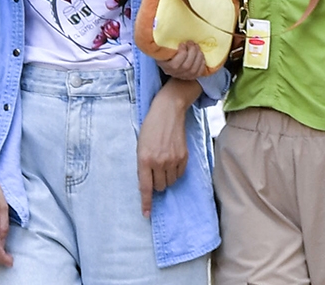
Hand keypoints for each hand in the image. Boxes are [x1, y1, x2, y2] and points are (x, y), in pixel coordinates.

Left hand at [137, 86, 191, 215]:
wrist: (168, 111)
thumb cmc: (150, 129)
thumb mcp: (140, 148)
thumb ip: (143, 166)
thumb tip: (149, 184)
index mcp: (144, 160)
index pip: (145, 188)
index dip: (146, 203)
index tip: (146, 214)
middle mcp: (159, 162)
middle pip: (159, 187)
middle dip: (156, 184)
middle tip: (155, 172)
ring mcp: (173, 159)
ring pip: (170, 182)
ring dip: (166, 178)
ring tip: (164, 165)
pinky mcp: (184, 155)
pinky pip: (180, 173)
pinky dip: (175, 172)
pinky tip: (172, 162)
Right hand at [159, 40, 207, 80]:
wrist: (172, 64)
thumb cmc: (168, 52)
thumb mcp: (164, 48)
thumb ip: (166, 44)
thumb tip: (168, 30)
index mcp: (165, 66)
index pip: (175, 65)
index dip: (182, 53)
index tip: (182, 43)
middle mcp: (174, 73)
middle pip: (186, 66)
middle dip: (192, 52)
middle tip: (192, 42)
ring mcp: (183, 76)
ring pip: (193, 69)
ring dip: (198, 55)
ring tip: (197, 47)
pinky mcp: (192, 76)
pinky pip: (199, 72)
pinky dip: (202, 62)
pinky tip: (200, 54)